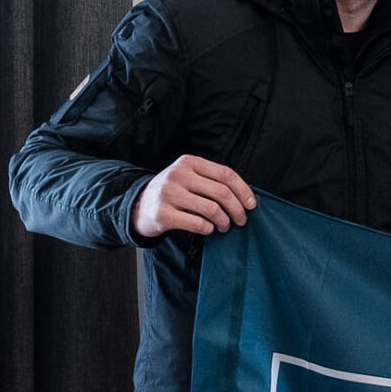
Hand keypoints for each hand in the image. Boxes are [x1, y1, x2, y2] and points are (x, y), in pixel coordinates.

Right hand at [132, 155, 255, 237]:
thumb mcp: (189, 178)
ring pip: (212, 209)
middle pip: (221, 192)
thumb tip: (245, 198)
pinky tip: (208, 229)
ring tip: (224, 227)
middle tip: (241, 221)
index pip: (226, 174)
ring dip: (224, 221)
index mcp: (189, 162)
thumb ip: (212, 181)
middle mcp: (178, 175)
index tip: (252, 205)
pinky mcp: (162, 213)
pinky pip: (197, 224)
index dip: (243, 191)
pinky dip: (209, 229)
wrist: (139, 205)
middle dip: (237, 210)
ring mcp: (168, 194)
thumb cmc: (173, 193)